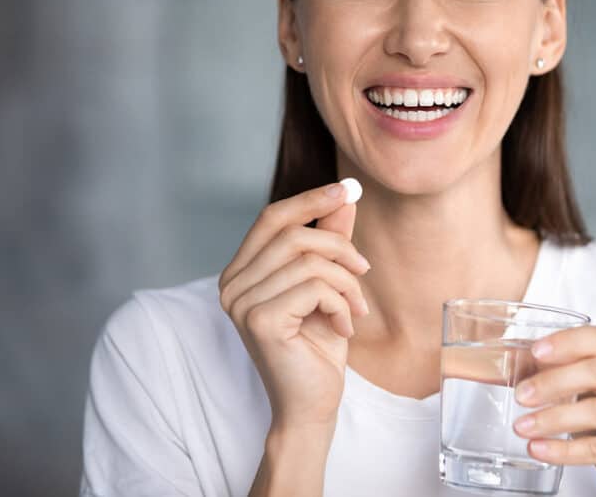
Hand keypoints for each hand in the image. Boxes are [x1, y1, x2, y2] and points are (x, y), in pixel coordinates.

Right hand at [218, 182, 370, 437]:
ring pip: (310, 261)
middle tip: (364, 271)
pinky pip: (315, 287)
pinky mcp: (260, 321)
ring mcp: (241, 303)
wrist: (313, 404)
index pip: (272, 217)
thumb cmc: (318, 345)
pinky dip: (341, 304)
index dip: (310, 200)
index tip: (347, 190)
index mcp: (241, 271)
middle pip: (293, 234)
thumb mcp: (328, 283)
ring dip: (346, 284)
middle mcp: (232, 284)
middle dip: (340, 247)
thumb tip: (345, 195)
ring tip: (355, 309)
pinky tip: (343, 328)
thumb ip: (328, 239)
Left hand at [511, 326, 595, 496]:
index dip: (567, 343)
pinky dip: (564, 450)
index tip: (535, 352)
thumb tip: (515, 364)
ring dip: (554, 418)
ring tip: (522, 426)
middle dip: (554, 382)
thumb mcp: (585, 390)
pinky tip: (539, 449)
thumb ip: (556, 373)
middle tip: (521, 395)